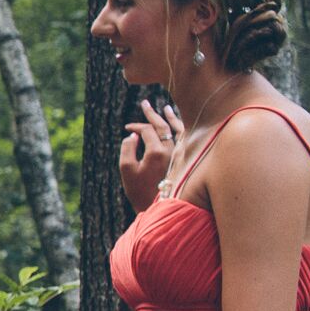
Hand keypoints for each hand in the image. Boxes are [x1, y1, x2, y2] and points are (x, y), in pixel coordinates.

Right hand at [120, 100, 183, 214]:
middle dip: (151, 114)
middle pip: (162, 126)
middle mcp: (172, 150)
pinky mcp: (183, 158)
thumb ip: (127, 149)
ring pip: (176, 129)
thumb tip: (132, 136)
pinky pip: (183, 137)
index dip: (136, 127)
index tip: (127, 128)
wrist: (159, 207)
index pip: (147, 131)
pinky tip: (175, 122)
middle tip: (144, 103)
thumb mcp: (126, 170)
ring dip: (168, 117)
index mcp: (157, 152)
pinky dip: (179, 127)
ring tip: (164, 108)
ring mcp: (180, 154)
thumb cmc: (140, 191)